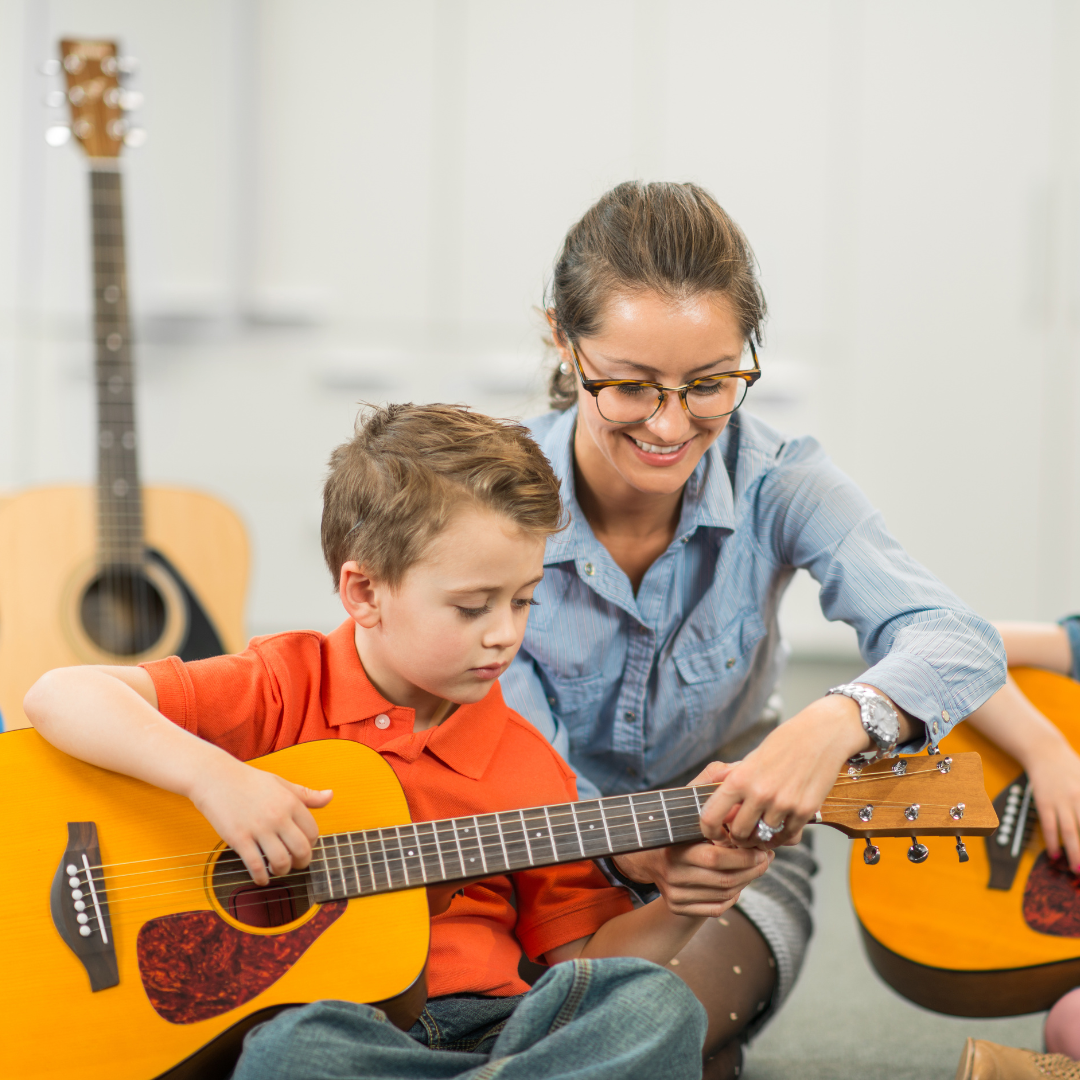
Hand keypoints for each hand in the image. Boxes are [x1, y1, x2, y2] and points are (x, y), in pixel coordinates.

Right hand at [188, 757, 332, 885]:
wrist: (216, 777)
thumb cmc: (250, 781)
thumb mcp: (282, 783)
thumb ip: (307, 794)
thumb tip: (331, 796)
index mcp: (291, 802)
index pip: (313, 832)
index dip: (311, 844)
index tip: (304, 847)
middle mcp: (278, 816)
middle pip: (301, 850)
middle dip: (302, 862)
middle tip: (296, 864)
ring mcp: (258, 829)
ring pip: (281, 861)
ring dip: (282, 871)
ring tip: (277, 869)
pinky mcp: (239, 838)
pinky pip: (255, 865)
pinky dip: (261, 877)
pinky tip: (261, 878)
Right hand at [613, 762, 773, 916]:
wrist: (649, 855)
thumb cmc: (679, 822)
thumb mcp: (689, 797)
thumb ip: (711, 780)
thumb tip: (735, 769)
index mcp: (674, 847)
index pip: (715, 857)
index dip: (743, 855)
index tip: (760, 846)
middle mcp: (671, 873)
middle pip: (724, 879)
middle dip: (752, 869)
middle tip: (766, 857)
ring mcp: (674, 893)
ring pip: (724, 895)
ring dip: (747, 881)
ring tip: (757, 864)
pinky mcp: (678, 908)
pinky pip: (716, 907)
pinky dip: (733, 896)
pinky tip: (738, 879)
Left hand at [699, 696, 869, 847]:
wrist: (822, 734)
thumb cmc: (785, 742)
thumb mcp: (751, 758)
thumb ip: (735, 780)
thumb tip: (716, 802)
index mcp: (740, 778)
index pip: (711, 816)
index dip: (709, 830)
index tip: (715, 833)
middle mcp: (759, 793)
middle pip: (739, 833)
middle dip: (738, 837)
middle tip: (743, 834)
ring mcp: (783, 803)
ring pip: (764, 838)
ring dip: (763, 837)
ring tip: (764, 828)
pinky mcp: (805, 811)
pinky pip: (788, 836)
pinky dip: (783, 836)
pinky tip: (782, 826)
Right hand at [1027, 747, 1079, 871]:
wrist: (1045, 751)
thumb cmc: (1072, 767)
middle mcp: (1078, 798)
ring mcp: (1060, 800)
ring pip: (1069, 831)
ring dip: (1074, 852)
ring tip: (1077, 869)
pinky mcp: (1044, 802)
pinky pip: (1049, 826)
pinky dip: (1052, 842)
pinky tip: (1055, 855)